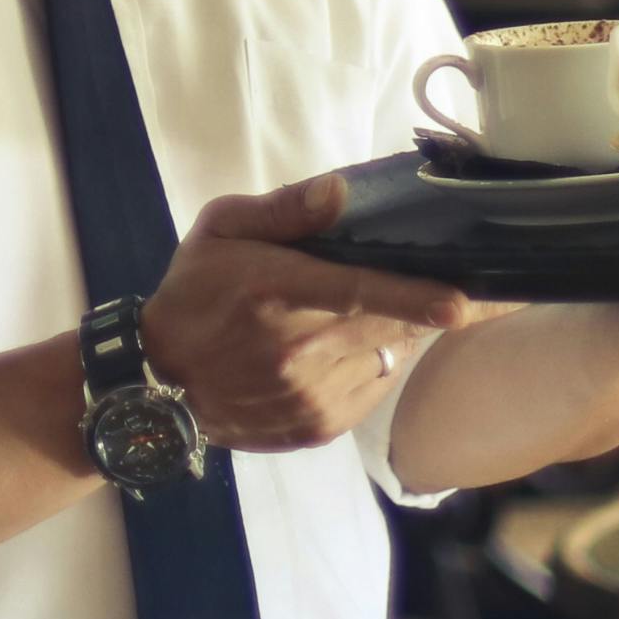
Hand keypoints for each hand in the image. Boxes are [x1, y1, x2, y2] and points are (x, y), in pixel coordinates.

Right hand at [141, 181, 477, 453]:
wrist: (157, 380)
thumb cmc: (195, 292)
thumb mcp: (221, 230)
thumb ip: (283, 210)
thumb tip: (339, 192)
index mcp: (276, 292)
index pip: (358, 293)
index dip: (414, 298)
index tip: (461, 303)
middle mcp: (297, 351)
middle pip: (388, 327)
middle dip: (428, 309)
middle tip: (452, 290)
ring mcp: (309, 396)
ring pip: (386, 359)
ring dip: (393, 335)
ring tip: (363, 317)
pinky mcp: (316, 427)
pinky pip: (371, 391)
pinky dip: (372, 366)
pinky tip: (345, 349)